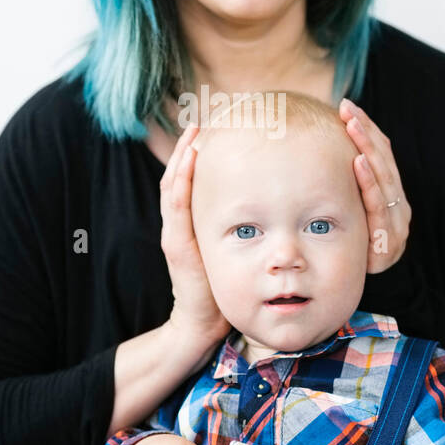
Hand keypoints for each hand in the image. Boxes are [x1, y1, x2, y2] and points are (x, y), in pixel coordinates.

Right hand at [158, 121, 231, 347]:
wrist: (202, 325)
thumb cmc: (224, 290)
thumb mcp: (236, 251)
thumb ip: (245, 227)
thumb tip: (272, 203)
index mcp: (192, 223)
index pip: (191, 179)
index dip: (198, 153)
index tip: (212, 128)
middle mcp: (179, 224)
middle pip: (178, 174)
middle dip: (188, 146)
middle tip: (201, 119)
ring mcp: (174, 233)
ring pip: (172, 185)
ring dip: (182, 156)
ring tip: (194, 131)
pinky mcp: (175, 245)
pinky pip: (175, 206)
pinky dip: (181, 181)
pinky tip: (190, 161)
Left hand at [339, 98, 411, 273]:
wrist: (342, 289)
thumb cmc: (339, 247)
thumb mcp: (338, 215)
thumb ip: (335, 186)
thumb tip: (306, 145)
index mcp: (388, 195)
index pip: (380, 154)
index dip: (366, 130)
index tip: (347, 106)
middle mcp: (397, 206)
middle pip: (384, 162)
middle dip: (366, 134)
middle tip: (348, 110)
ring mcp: (395, 223)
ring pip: (384, 178)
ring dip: (368, 148)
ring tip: (354, 126)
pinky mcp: (388, 242)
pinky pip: (379, 205)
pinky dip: (369, 182)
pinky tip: (358, 162)